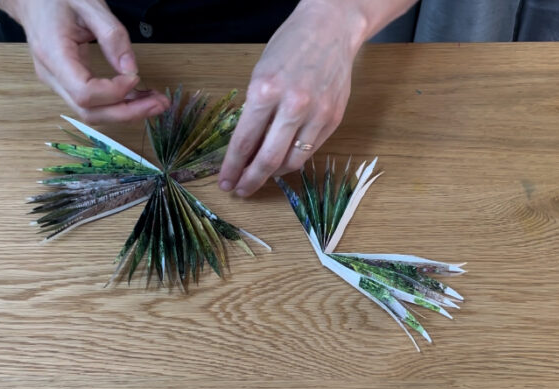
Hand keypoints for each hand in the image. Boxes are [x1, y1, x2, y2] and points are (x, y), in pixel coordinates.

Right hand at [0, 0, 169, 122]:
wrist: (30, 0)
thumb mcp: (89, 5)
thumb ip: (112, 36)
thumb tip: (131, 70)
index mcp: (53, 54)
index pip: (84, 92)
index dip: (114, 92)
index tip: (137, 78)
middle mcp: (51, 76)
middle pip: (88, 111)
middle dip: (127, 113)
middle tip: (160, 104)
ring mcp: (56, 83)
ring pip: (91, 112)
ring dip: (125, 112)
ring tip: (155, 102)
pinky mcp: (65, 83)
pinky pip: (91, 102)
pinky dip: (117, 104)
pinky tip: (139, 97)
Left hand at [218, 0, 366, 196]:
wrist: (331, 27)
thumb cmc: (290, 46)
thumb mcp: (260, 73)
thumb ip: (254, 110)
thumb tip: (245, 148)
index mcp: (265, 91)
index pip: (243, 142)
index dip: (232, 167)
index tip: (224, 181)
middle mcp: (293, 106)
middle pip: (268, 160)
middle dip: (250, 181)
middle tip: (241, 191)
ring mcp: (317, 114)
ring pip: (292, 162)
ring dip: (273, 174)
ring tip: (261, 176)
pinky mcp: (333, 119)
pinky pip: (310, 151)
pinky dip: (294, 159)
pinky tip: (283, 160)